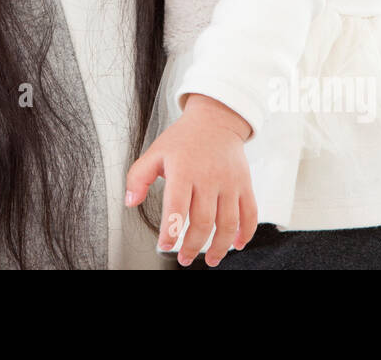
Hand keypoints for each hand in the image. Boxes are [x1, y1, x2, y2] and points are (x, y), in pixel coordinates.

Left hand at [125, 94, 257, 266]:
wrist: (216, 120)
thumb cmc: (184, 139)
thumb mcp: (155, 152)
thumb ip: (138, 177)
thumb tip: (131, 202)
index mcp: (183, 170)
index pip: (176, 208)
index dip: (170, 231)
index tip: (164, 245)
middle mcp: (208, 177)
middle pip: (202, 221)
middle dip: (192, 246)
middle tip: (185, 259)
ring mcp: (229, 182)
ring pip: (227, 223)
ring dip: (220, 246)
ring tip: (212, 260)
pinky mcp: (244, 184)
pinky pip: (250, 213)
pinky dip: (246, 233)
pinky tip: (237, 244)